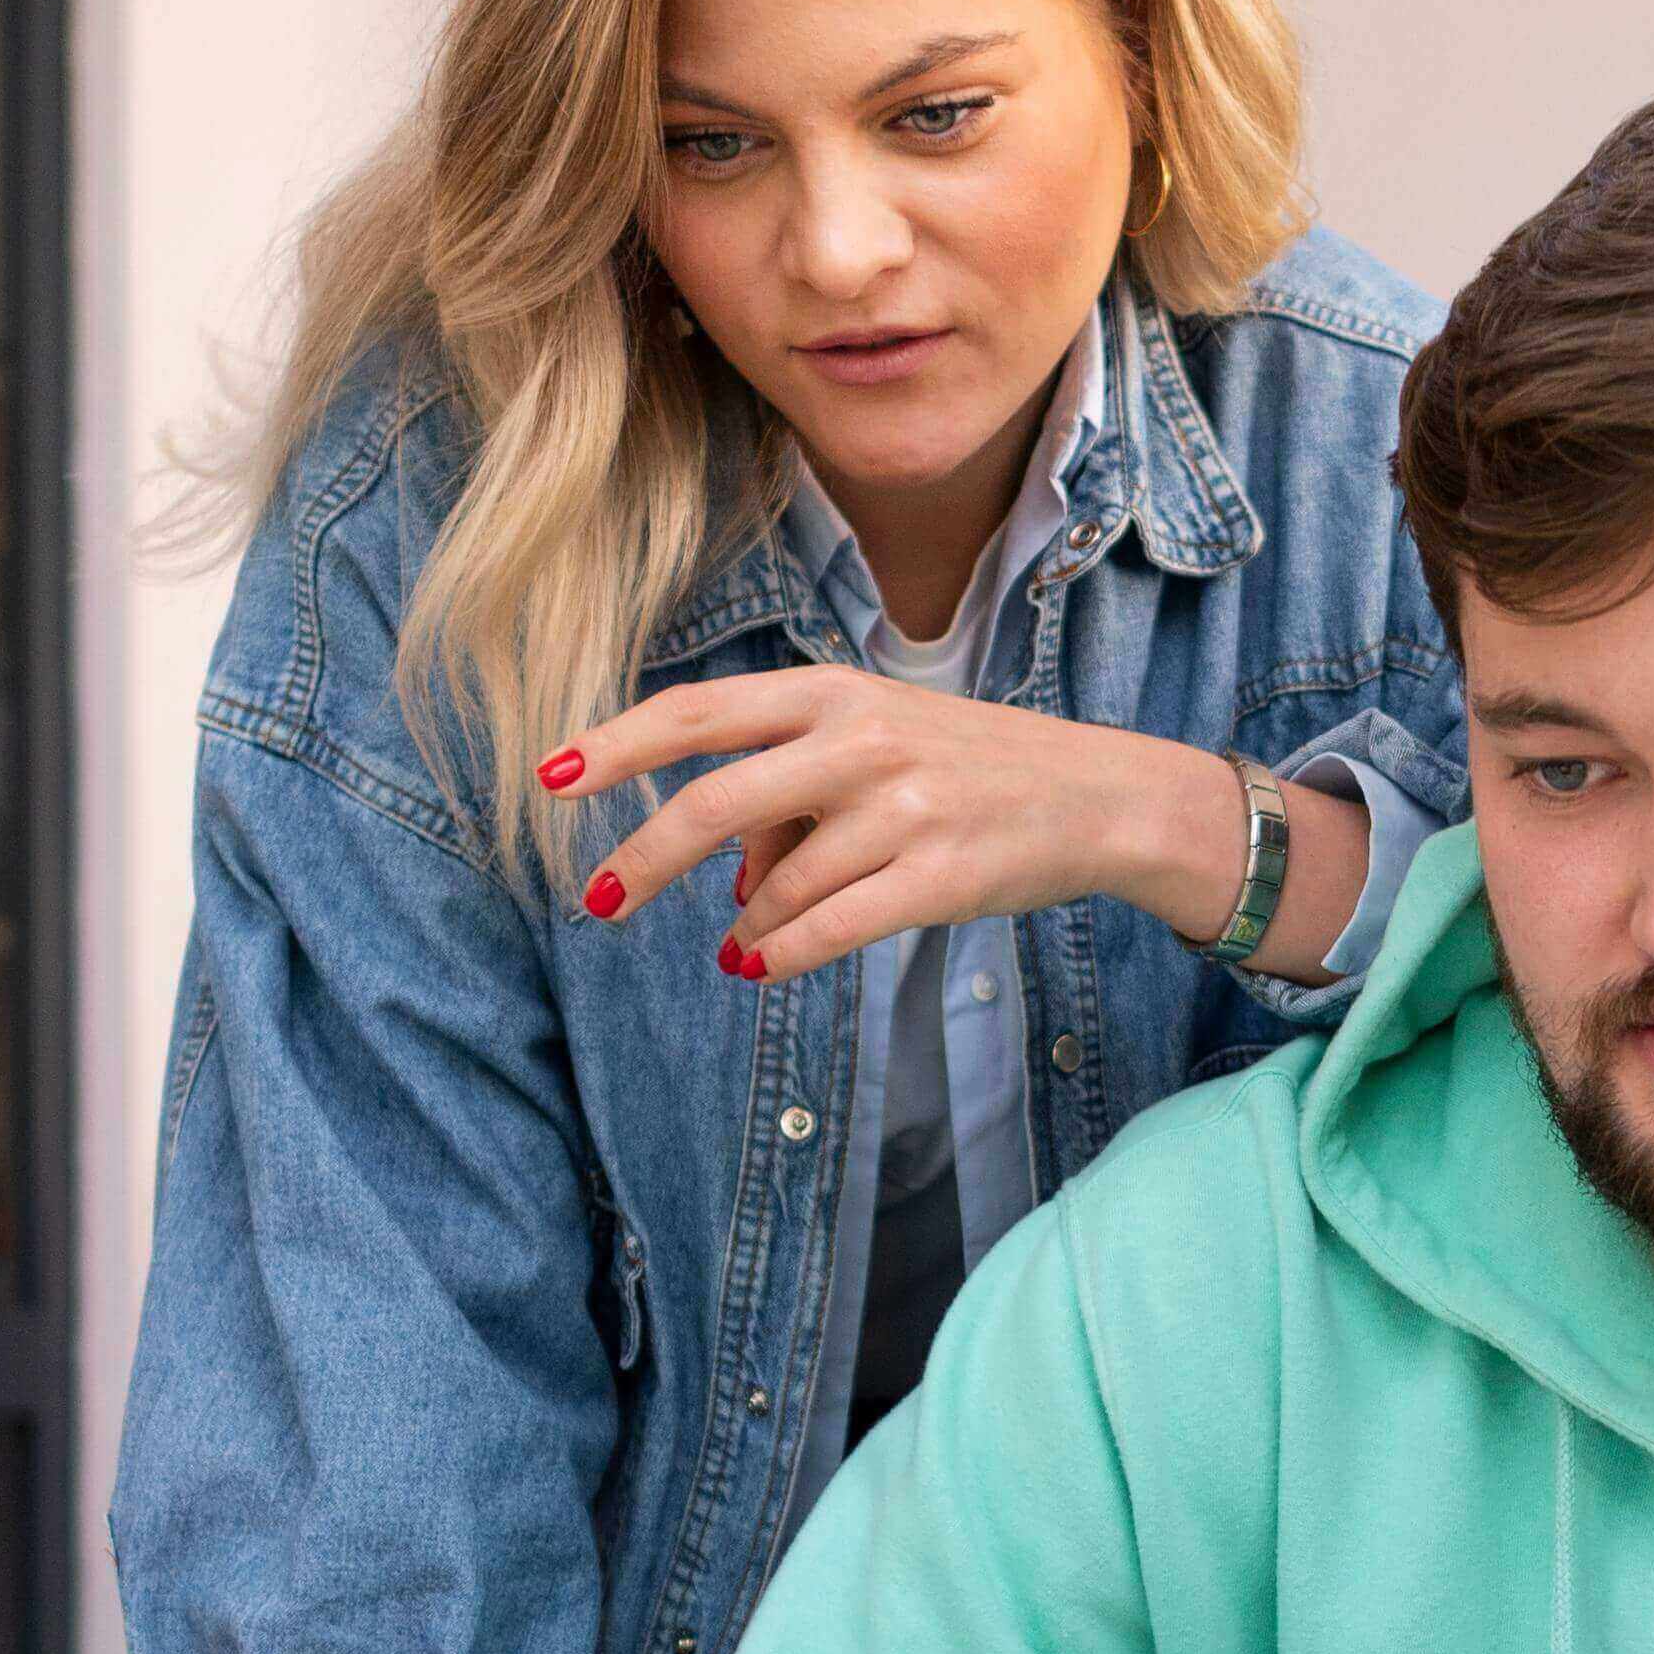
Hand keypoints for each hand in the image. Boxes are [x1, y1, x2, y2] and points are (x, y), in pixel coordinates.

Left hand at [546, 667, 1356, 978]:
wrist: (1101, 795)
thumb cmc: (972, 767)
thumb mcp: (879, 742)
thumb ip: (793, 789)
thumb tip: (721, 880)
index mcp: (834, 693)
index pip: (700, 714)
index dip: (618, 746)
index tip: (551, 777)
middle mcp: (861, 742)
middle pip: (714, 804)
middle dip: (640, 862)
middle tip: (598, 904)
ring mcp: (902, 810)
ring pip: (774, 886)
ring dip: (744, 921)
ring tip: (746, 935)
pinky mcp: (937, 876)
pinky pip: (826, 929)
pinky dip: (780, 952)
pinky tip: (761, 960)